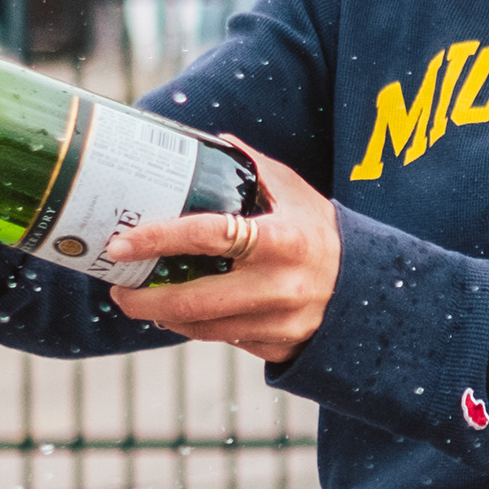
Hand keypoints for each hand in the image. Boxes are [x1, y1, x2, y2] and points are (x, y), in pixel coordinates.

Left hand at [109, 151, 338, 362]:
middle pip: (192, 300)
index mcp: (282, 240)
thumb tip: (212, 141)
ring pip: (202, 328)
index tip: (121, 242)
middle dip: (143, 298)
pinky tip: (184, 313)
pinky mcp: (278, 347)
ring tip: (142, 300)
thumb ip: (254, 168)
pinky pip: (225, 339)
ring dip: (164, 315)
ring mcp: (279, 322)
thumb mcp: (296, 193)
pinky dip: (199, 327)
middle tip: (118, 287)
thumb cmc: (322, 232)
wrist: (370, 288)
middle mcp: (280, 286)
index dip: (159, 238)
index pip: (209, 236)